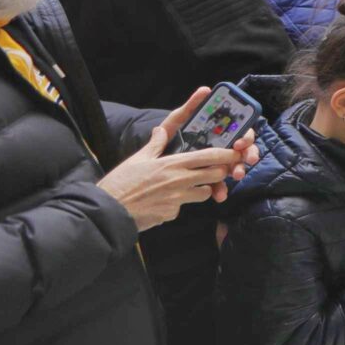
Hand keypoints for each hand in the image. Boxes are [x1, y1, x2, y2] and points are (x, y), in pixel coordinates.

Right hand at [98, 91, 248, 229]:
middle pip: (215, 175)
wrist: (109, 211)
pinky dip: (178, 205)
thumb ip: (154, 145)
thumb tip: (159, 130)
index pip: (209, 156)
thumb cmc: (121, 183)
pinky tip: (163, 203)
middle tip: (216, 171)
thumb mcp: (138, 159)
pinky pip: (182, 208)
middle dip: (220, 173)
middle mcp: (179, 180)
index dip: (226, 155)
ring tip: (186, 188)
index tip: (236, 153)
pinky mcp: (171, 214)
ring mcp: (177, 199)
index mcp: (172, 164)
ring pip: (204, 194)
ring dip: (201, 190)